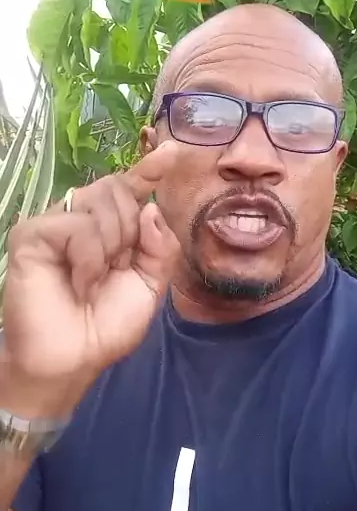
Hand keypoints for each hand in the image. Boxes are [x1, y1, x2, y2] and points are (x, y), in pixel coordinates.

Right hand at [1, 143, 179, 418]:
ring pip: (101, 204)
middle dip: (130, 232)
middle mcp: (81, 218)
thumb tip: (151, 207)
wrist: (73, 359)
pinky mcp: (32, 234)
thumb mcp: (149, 286)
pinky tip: (79, 284)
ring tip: (92, 283)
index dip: (149, 169)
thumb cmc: (106, 326)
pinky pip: (78, 226)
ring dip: (111, 249)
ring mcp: (55, 223)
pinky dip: (89, 260)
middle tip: (116, 269)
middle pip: (118, 189)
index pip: (130, 189)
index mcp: (110, 228)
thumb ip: (160, 247)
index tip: (172, 151)